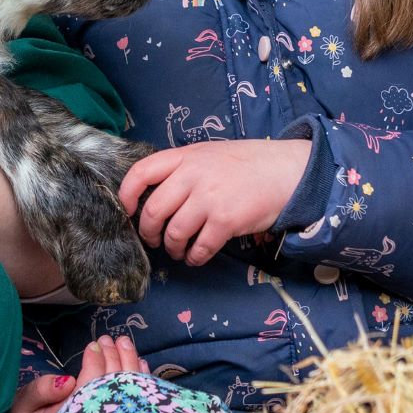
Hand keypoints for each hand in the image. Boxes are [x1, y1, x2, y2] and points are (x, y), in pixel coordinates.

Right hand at [0, 335, 145, 412]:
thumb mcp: (21, 407)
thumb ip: (40, 392)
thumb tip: (67, 381)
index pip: (91, 386)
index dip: (96, 362)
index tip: (95, 344)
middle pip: (113, 388)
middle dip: (114, 358)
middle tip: (110, 339)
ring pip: (127, 394)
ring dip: (128, 365)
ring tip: (124, 343)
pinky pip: (132, 404)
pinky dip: (138, 382)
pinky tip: (139, 364)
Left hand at [119, 140, 309, 266]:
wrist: (285, 171)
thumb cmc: (246, 164)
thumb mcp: (209, 155)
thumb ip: (183, 169)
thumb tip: (155, 194)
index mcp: (185, 156)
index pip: (141, 172)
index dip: (127, 195)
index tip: (128, 211)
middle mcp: (193, 175)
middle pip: (154, 210)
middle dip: (149, 232)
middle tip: (155, 240)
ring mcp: (209, 198)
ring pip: (174, 233)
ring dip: (173, 248)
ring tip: (179, 251)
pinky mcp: (226, 220)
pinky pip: (199, 247)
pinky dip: (195, 257)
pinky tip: (197, 256)